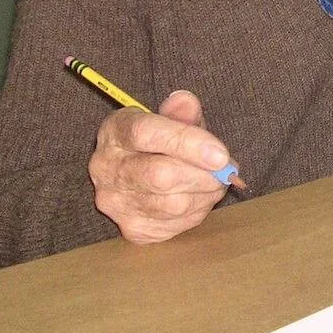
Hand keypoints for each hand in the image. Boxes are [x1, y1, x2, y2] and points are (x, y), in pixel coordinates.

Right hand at [89, 90, 230, 243]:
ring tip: (217, 180)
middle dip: (204, 174)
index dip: (188, 143)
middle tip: (226, 169)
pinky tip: (201, 196)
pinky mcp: (132, 229)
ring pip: (173, 205)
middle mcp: (106, 168)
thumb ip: (181, 111)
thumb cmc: (158, 142)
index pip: (146, 134)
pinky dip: (199, 210)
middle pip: (160, 176)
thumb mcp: (169, 118)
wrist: (136, 172)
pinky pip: (177, 224)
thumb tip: (186, 103)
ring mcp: (115, 203)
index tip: (220, 154)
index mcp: (115, 131)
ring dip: (206, 193)